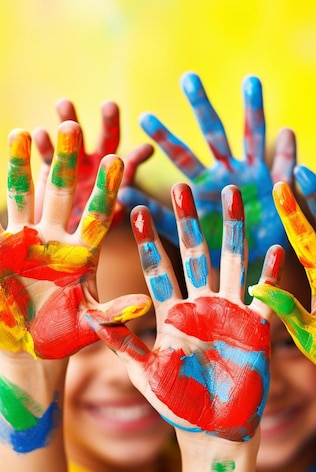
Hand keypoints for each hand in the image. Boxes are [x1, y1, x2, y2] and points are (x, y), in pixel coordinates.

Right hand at [1, 122, 150, 358]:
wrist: (28, 346)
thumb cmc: (63, 337)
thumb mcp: (91, 324)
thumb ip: (114, 312)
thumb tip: (144, 303)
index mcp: (86, 252)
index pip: (100, 213)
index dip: (108, 188)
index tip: (118, 158)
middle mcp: (61, 238)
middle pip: (66, 193)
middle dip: (68, 161)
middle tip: (73, 125)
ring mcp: (31, 237)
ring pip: (30, 194)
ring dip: (28, 165)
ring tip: (27, 131)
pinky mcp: (5, 242)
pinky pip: (6, 210)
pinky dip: (4, 188)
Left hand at [89, 182, 282, 440]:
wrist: (213, 429)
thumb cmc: (176, 402)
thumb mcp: (143, 372)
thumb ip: (123, 343)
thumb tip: (92, 319)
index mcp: (172, 313)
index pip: (158, 269)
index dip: (148, 241)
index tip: (136, 210)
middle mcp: (201, 305)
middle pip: (196, 254)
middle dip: (190, 222)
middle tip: (184, 188)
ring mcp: (231, 313)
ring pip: (232, 263)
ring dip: (233, 231)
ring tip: (232, 197)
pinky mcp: (256, 330)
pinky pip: (266, 298)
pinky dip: (270, 276)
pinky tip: (276, 248)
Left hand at [138, 72, 292, 267]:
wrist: (250, 264)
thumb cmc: (215, 249)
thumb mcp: (184, 233)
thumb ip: (158, 214)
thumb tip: (123, 194)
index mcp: (203, 183)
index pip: (181, 154)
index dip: (164, 137)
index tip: (143, 117)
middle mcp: (227, 171)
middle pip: (213, 132)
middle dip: (201, 106)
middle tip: (188, 78)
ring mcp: (254, 174)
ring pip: (253, 135)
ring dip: (253, 109)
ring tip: (251, 80)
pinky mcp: (277, 185)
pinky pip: (285, 165)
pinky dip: (288, 150)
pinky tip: (287, 131)